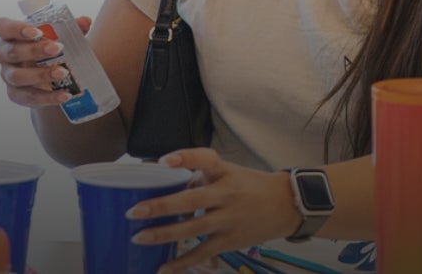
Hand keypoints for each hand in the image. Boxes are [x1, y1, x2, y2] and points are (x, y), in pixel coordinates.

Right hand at [0, 15, 91, 107]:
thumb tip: (85, 22)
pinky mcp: (16, 94)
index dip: (16, 29)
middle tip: (57, 49)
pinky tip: (64, 95)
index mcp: (10, 35)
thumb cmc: (49, 49)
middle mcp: (4, 54)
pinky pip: (28, 97)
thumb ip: (71, 27)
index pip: (2, 27)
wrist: (49, 76)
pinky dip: (47, 97)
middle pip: (12, 52)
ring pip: (17, 76)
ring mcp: (8, 75)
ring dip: (40, 74)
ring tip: (63, 72)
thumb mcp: (59, 36)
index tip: (37, 32)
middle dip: (34, 50)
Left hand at [127, 148, 301, 273]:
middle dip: (161, 206)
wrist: (286, 205)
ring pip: (193, 229)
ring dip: (164, 234)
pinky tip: (163, 268)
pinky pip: (202, 253)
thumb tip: (170, 187)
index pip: (205, 159)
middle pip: (192, 200)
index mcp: (225, 172)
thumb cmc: (252, 186)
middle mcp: (226, 195)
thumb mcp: (230, 173)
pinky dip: (182, 262)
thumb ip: (201, 178)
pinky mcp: (230, 240)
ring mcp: (228, 220)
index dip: (184, 158)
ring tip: (139, 238)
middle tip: (135, 211)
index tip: (163, 161)